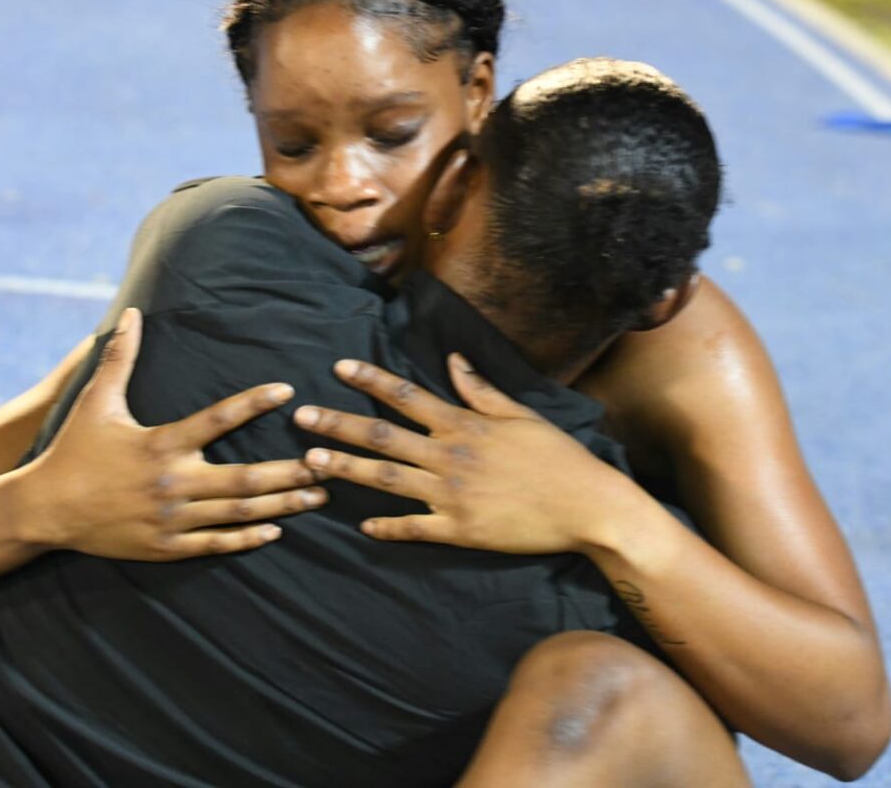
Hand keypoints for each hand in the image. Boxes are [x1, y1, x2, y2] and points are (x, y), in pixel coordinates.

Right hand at [21, 308, 324, 559]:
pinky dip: (247, 538)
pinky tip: (276, 531)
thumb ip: (120, 357)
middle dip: (289, 471)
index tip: (288, 390)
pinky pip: (215, 544)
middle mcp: (172, 483)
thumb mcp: (96, 402)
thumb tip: (130, 311)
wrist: (44, 510)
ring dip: (282, 504)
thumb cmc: (74, 451)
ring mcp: (171, 519)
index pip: (217, 418)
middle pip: (244, 478)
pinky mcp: (166, 547)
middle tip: (325, 460)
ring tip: (318, 494)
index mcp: (161, 444)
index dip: (254, 402)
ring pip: (238, 513)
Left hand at [293, 354, 642, 554]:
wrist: (588, 507)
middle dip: (338, 424)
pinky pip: (413, 528)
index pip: (407, 396)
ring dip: (346, 469)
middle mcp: (449, 457)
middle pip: (382, 436)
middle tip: (301, 416)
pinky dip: (386, 527)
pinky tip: (362, 525)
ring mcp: (451, 496)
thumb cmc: (559, 457)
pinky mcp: (458, 531)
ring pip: (386, 480)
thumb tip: (453, 359)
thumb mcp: (521, 415)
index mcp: (463, 424)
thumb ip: (480, 390)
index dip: (371, 380)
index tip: (339, 368)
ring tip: (310, 462)